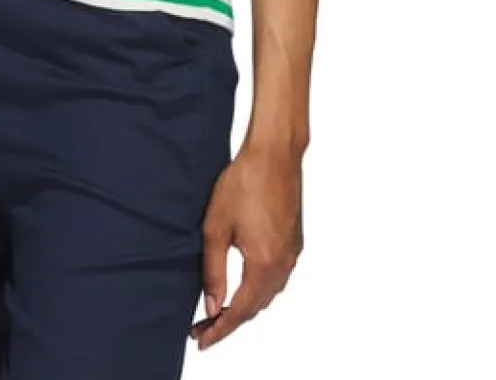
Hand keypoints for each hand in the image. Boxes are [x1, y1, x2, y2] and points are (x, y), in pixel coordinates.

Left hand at [189, 140, 302, 350]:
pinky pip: (277, 279)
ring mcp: (292, 253)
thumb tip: (212, 306)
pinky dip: (259, 290)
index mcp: (264, 264)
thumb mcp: (216, 227)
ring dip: (245, 307)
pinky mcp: (295, 242)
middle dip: (229, 322)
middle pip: (255, 307)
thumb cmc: (243, 182)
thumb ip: (213, 270)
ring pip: (268, 295)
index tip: (201, 340)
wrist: (274, 154)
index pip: (239, 311)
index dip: (219, 330)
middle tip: (203, 328)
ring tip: (220, 311)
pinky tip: (245, 286)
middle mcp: (283, 264)